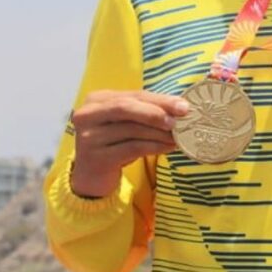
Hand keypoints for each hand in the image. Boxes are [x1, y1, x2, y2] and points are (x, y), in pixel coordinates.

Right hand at [69, 90, 189, 197]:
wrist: (91, 176)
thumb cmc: (114, 143)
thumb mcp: (126, 123)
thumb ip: (145, 112)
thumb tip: (180, 109)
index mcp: (97, 100)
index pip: (133, 95)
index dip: (160, 99)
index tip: (183, 105)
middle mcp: (88, 115)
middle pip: (127, 108)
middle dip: (156, 112)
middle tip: (179, 120)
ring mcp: (89, 137)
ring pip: (132, 130)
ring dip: (159, 133)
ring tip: (177, 136)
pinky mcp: (96, 158)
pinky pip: (132, 148)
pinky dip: (154, 146)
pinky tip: (168, 147)